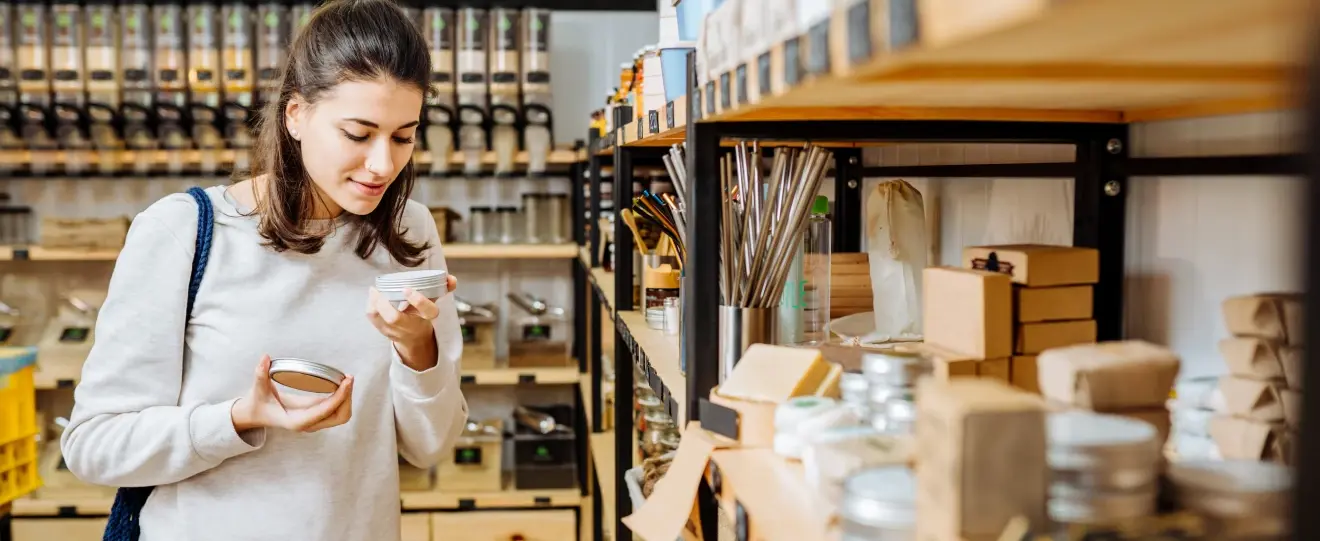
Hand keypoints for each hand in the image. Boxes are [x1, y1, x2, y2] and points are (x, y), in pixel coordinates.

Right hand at [231, 355, 354, 432]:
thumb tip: (265, 358)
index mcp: (296, 421)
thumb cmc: (258, 403)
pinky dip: (342, 398)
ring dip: (347, 399)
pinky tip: (342, 384)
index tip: (347, 381)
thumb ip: (260, 374)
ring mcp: (313, 422)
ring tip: (347, 380)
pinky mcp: (316, 415)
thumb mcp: (257, 389)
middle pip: (339, 417)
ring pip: (341, 415)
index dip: (339, 397)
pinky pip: (336, 410)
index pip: (324, 412)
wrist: (255, 414)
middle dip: (347, 399)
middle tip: (348, 378)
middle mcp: (308, 424)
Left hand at [365, 274, 455, 343]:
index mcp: (426, 317)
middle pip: (395, 318)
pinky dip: (370, 305)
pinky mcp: (383, 330)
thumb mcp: (434, 302)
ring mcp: (395, 330)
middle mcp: (410, 326)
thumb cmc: (422, 315)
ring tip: (374, 290)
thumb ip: (443, 288)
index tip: (408, 289)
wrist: (413, 339)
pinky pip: (373, 318)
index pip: (427, 311)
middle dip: (386, 304)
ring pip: (380, 319)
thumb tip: (450, 279)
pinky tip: (372, 295)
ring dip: (375, 303)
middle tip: (381, 289)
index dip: (418, 300)